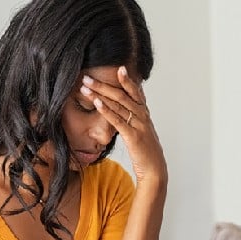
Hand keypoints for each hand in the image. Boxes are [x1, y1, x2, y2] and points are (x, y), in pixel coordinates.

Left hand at [82, 66, 166, 184]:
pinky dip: (107, 111)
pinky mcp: (133, 136)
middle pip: (122, 95)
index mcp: (144, 114)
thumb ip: (132, 121)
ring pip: (118, 105)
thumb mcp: (139, 132)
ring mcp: (139, 125)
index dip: (127, 80)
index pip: (136, 92)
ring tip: (86, 87)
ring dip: (100, 94)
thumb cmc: (145, 152)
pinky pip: (118, 121)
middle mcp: (143, 116)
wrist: (154, 169)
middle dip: (103, 85)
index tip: (119, 68)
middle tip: (87, 77)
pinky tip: (97, 103)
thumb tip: (122, 112)